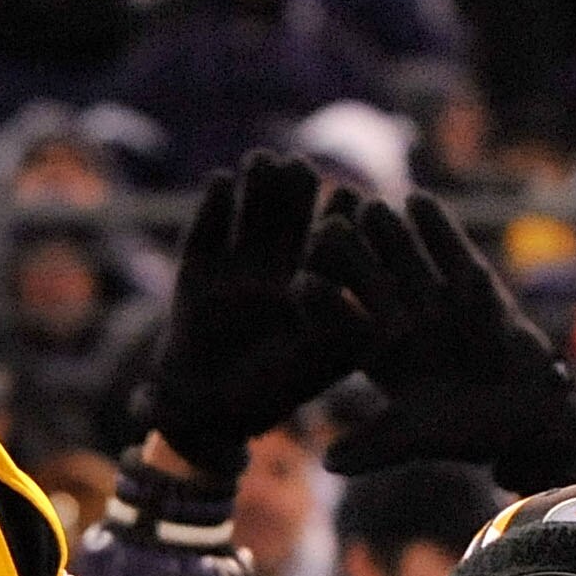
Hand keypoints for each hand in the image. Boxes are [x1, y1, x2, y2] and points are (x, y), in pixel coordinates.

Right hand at [134, 154, 370, 476]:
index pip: (326, 244)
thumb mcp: (320, 366)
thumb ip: (346, 334)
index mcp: (306, 289)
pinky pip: (204, 235)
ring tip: (262, 158)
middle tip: (302, 165)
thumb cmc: (268, 396)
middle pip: (287, 221)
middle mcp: (272, 273)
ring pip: (247, 218)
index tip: (350, 197)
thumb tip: (380, 306)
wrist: (204, 417)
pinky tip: (221, 180)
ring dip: (255, 189)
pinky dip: (211, 209)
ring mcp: (232, 270)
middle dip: (294, 194)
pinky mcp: (195, 273)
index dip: (337, 221)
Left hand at [313, 189, 575, 487]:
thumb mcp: (417, 439)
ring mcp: (431, 298)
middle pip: (367, 282)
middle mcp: (398, 321)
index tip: (301, 283)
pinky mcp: (467, 281)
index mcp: (375, 356)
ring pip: (404, 259)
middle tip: (326, 227)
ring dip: (388, 234)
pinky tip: (418, 199)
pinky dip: (436, 227)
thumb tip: (329, 463)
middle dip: (350, 256)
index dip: (323, 304)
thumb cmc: (470, 432)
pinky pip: (447, 249)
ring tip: (370, 205)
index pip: (342, 324)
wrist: (529, 414)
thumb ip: (374, 447)